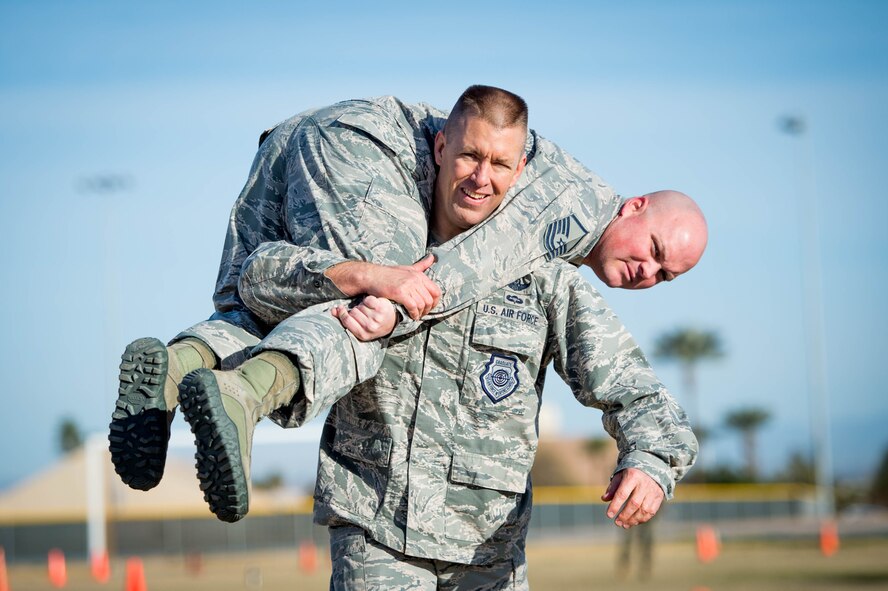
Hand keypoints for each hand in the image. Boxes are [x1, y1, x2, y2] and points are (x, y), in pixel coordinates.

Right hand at [326, 255, 440, 319]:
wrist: (372, 276)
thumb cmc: (389, 274)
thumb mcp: (408, 268)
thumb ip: (421, 265)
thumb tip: (433, 257)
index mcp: (419, 275)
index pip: (436, 291)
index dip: (435, 302)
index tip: (429, 307)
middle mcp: (415, 279)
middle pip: (430, 300)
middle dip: (427, 310)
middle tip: (422, 314)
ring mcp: (408, 286)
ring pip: (422, 304)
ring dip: (420, 313)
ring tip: (416, 316)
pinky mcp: (400, 293)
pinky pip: (413, 307)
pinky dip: (414, 314)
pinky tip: (411, 316)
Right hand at [331, 296, 396, 341]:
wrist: (392, 321)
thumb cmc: (372, 324)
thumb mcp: (359, 327)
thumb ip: (344, 319)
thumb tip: (333, 311)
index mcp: (363, 335)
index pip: (347, 321)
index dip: (342, 313)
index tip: (340, 308)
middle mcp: (370, 327)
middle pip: (353, 312)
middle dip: (355, 310)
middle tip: (362, 313)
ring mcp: (377, 318)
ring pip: (360, 306)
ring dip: (363, 306)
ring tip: (369, 310)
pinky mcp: (381, 308)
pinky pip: (368, 300)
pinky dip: (369, 300)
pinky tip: (374, 305)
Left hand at [601, 468, 663, 528]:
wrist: (652, 465)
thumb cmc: (632, 472)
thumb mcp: (620, 475)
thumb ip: (613, 487)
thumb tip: (604, 499)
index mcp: (632, 476)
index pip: (622, 493)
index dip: (615, 505)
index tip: (609, 515)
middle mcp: (644, 484)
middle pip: (634, 503)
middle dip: (624, 515)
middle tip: (617, 522)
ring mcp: (653, 491)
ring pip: (644, 510)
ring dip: (633, 520)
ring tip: (624, 525)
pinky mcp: (659, 497)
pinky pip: (651, 511)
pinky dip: (642, 519)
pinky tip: (634, 522)